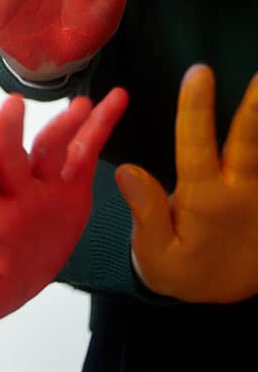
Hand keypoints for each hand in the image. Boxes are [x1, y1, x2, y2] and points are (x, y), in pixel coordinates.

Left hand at [0, 87, 127, 321]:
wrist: (15, 275)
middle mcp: (11, 191)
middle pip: (7, 157)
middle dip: (10, 132)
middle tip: (13, 103)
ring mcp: (41, 185)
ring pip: (49, 148)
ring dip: (63, 124)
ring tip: (81, 104)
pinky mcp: (70, 186)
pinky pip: (85, 152)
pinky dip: (98, 126)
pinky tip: (115, 99)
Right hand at [116, 65, 257, 302]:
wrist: (225, 299)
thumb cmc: (183, 271)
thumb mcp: (155, 254)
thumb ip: (145, 211)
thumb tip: (126, 168)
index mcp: (205, 201)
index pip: (198, 146)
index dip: (197, 108)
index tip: (198, 72)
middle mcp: (240, 193)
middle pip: (250, 143)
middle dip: (255, 107)